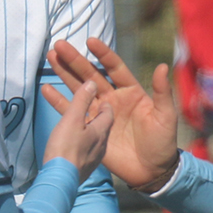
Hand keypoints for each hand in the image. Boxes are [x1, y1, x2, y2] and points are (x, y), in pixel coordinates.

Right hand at [48, 38, 180, 190]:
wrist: (151, 171)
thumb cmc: (163, 142)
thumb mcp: (166, 116)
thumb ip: (162, 92)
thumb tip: (162, 65)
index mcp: (131, 91)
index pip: (114, 68)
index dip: (103, 54)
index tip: (89, 41)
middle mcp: (112, 98)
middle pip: (90, 74)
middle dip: (75, 60)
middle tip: (60, 45)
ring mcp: (98, 112)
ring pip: (78, 89)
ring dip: (64, 74)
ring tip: (51, 57)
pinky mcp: (89, 128)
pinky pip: (71, 112)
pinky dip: (58, 101)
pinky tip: (46, 89)